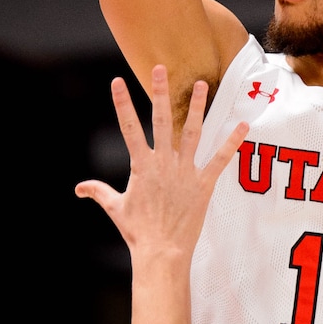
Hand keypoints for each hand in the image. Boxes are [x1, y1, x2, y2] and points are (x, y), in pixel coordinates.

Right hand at [75, 65, 247, 260]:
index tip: (117, 81)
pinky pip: (220, 159)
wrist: (160, 254)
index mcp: (141, 166)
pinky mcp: (203, 184)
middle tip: (161, 69)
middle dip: (160, 93)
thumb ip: (99, 192)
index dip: (122, 103)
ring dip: (197, 107)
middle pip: (161, 120)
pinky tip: (243, 125)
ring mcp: (184, 171)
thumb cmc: (137, 232)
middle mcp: (163, 163)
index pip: (128, 127)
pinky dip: (232, 142)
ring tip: (202, 84)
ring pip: (191, 132)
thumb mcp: (116, 208)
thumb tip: (78, 188)